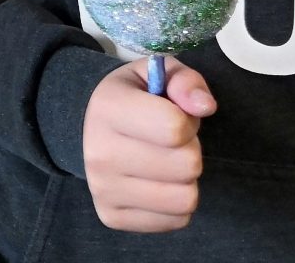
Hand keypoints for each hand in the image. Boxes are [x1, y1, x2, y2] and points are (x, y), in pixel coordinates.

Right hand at [81, 59, 216, 232]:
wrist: (89, 128)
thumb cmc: (133, 98)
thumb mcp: (158, 74)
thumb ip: (185, 81)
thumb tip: (205, 106)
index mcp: (108, 108)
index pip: (174, 128)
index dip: (188, 121)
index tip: (176, 115)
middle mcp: (99, 153)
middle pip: (187, 165)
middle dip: (189, 150)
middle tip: (172, 142)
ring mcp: (103, 190)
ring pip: (185, 199)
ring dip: (186, 180)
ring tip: (167, 162)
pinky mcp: (112, 217)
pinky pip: (176, 221)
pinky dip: (176, 204)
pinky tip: (159, 183)